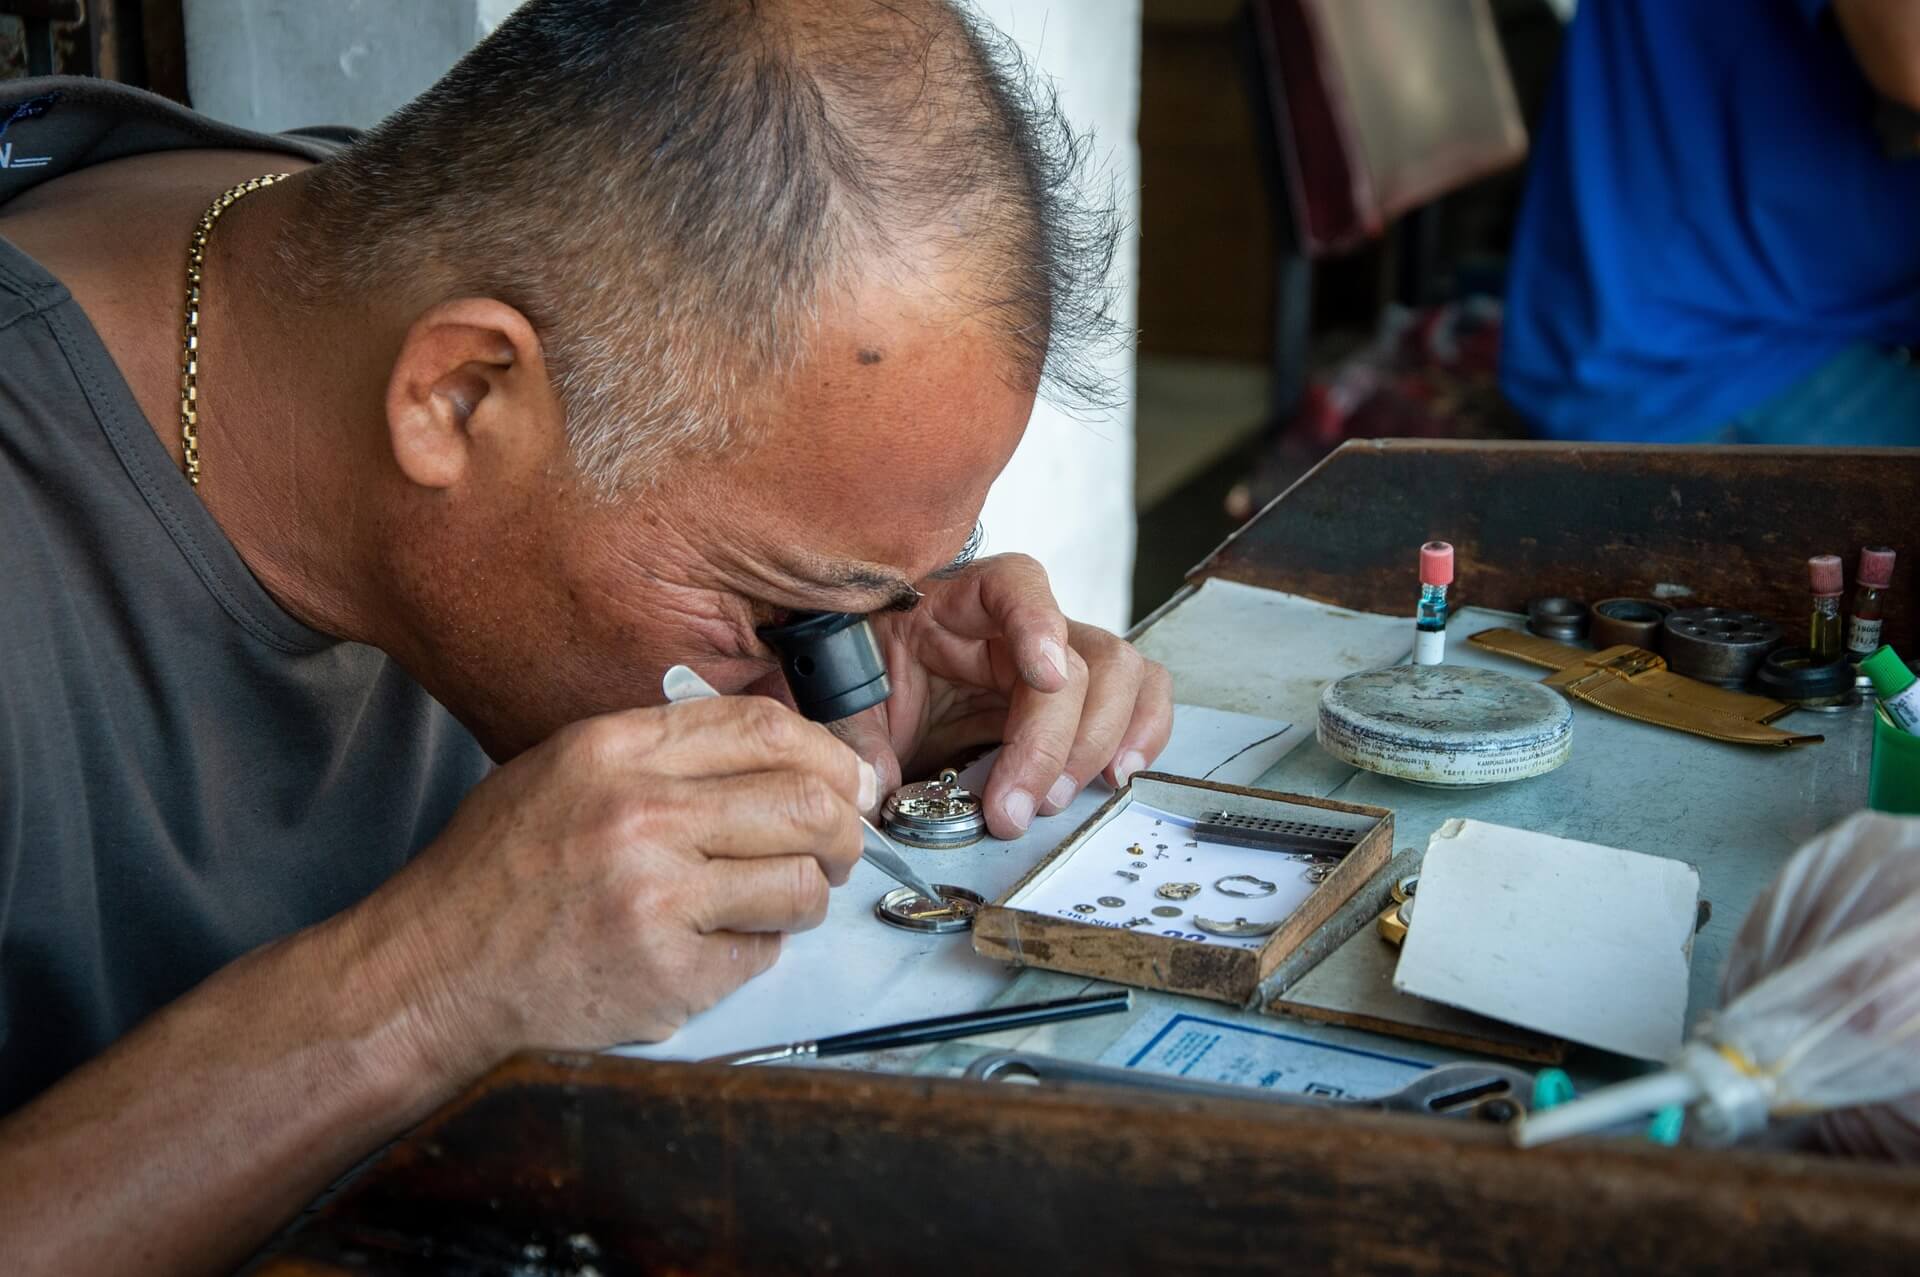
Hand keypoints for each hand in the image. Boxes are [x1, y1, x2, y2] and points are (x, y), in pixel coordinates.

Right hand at [346, 696, 872, 1077]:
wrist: (433, 973)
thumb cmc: (497, 874)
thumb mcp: (563, 770)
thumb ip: (661, 751)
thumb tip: (781, 754)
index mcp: (615, 751)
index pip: (766, 728)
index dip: (829, 753)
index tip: (850, 780)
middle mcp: (640, 814)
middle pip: (805, 802)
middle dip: (843, 830)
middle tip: (839, 848)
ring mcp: (656, 897)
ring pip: (799, 884)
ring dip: (805, 898)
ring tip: (773, 903)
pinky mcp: (667, 972)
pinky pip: (761, 954)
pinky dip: (753, 952)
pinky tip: (710, 947)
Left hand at [836, 553, 1173, 838]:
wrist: (877, 689)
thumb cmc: (869, 674)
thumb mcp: (847, 695)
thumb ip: (857, 734)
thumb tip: (878, 783)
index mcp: (962, 599)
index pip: (1016, 585)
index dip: (1039, 624)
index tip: (1046, 677)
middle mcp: (1023, 623)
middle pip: (1082, 657)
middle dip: (1057, 741)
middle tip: (1020, 804)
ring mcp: (1060, 659)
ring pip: (1124, 677)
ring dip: (1101, 745)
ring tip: (1059, 800)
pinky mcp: (1079, 700)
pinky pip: (1139, 699)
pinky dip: (1142, 736)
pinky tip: (1116, 776)